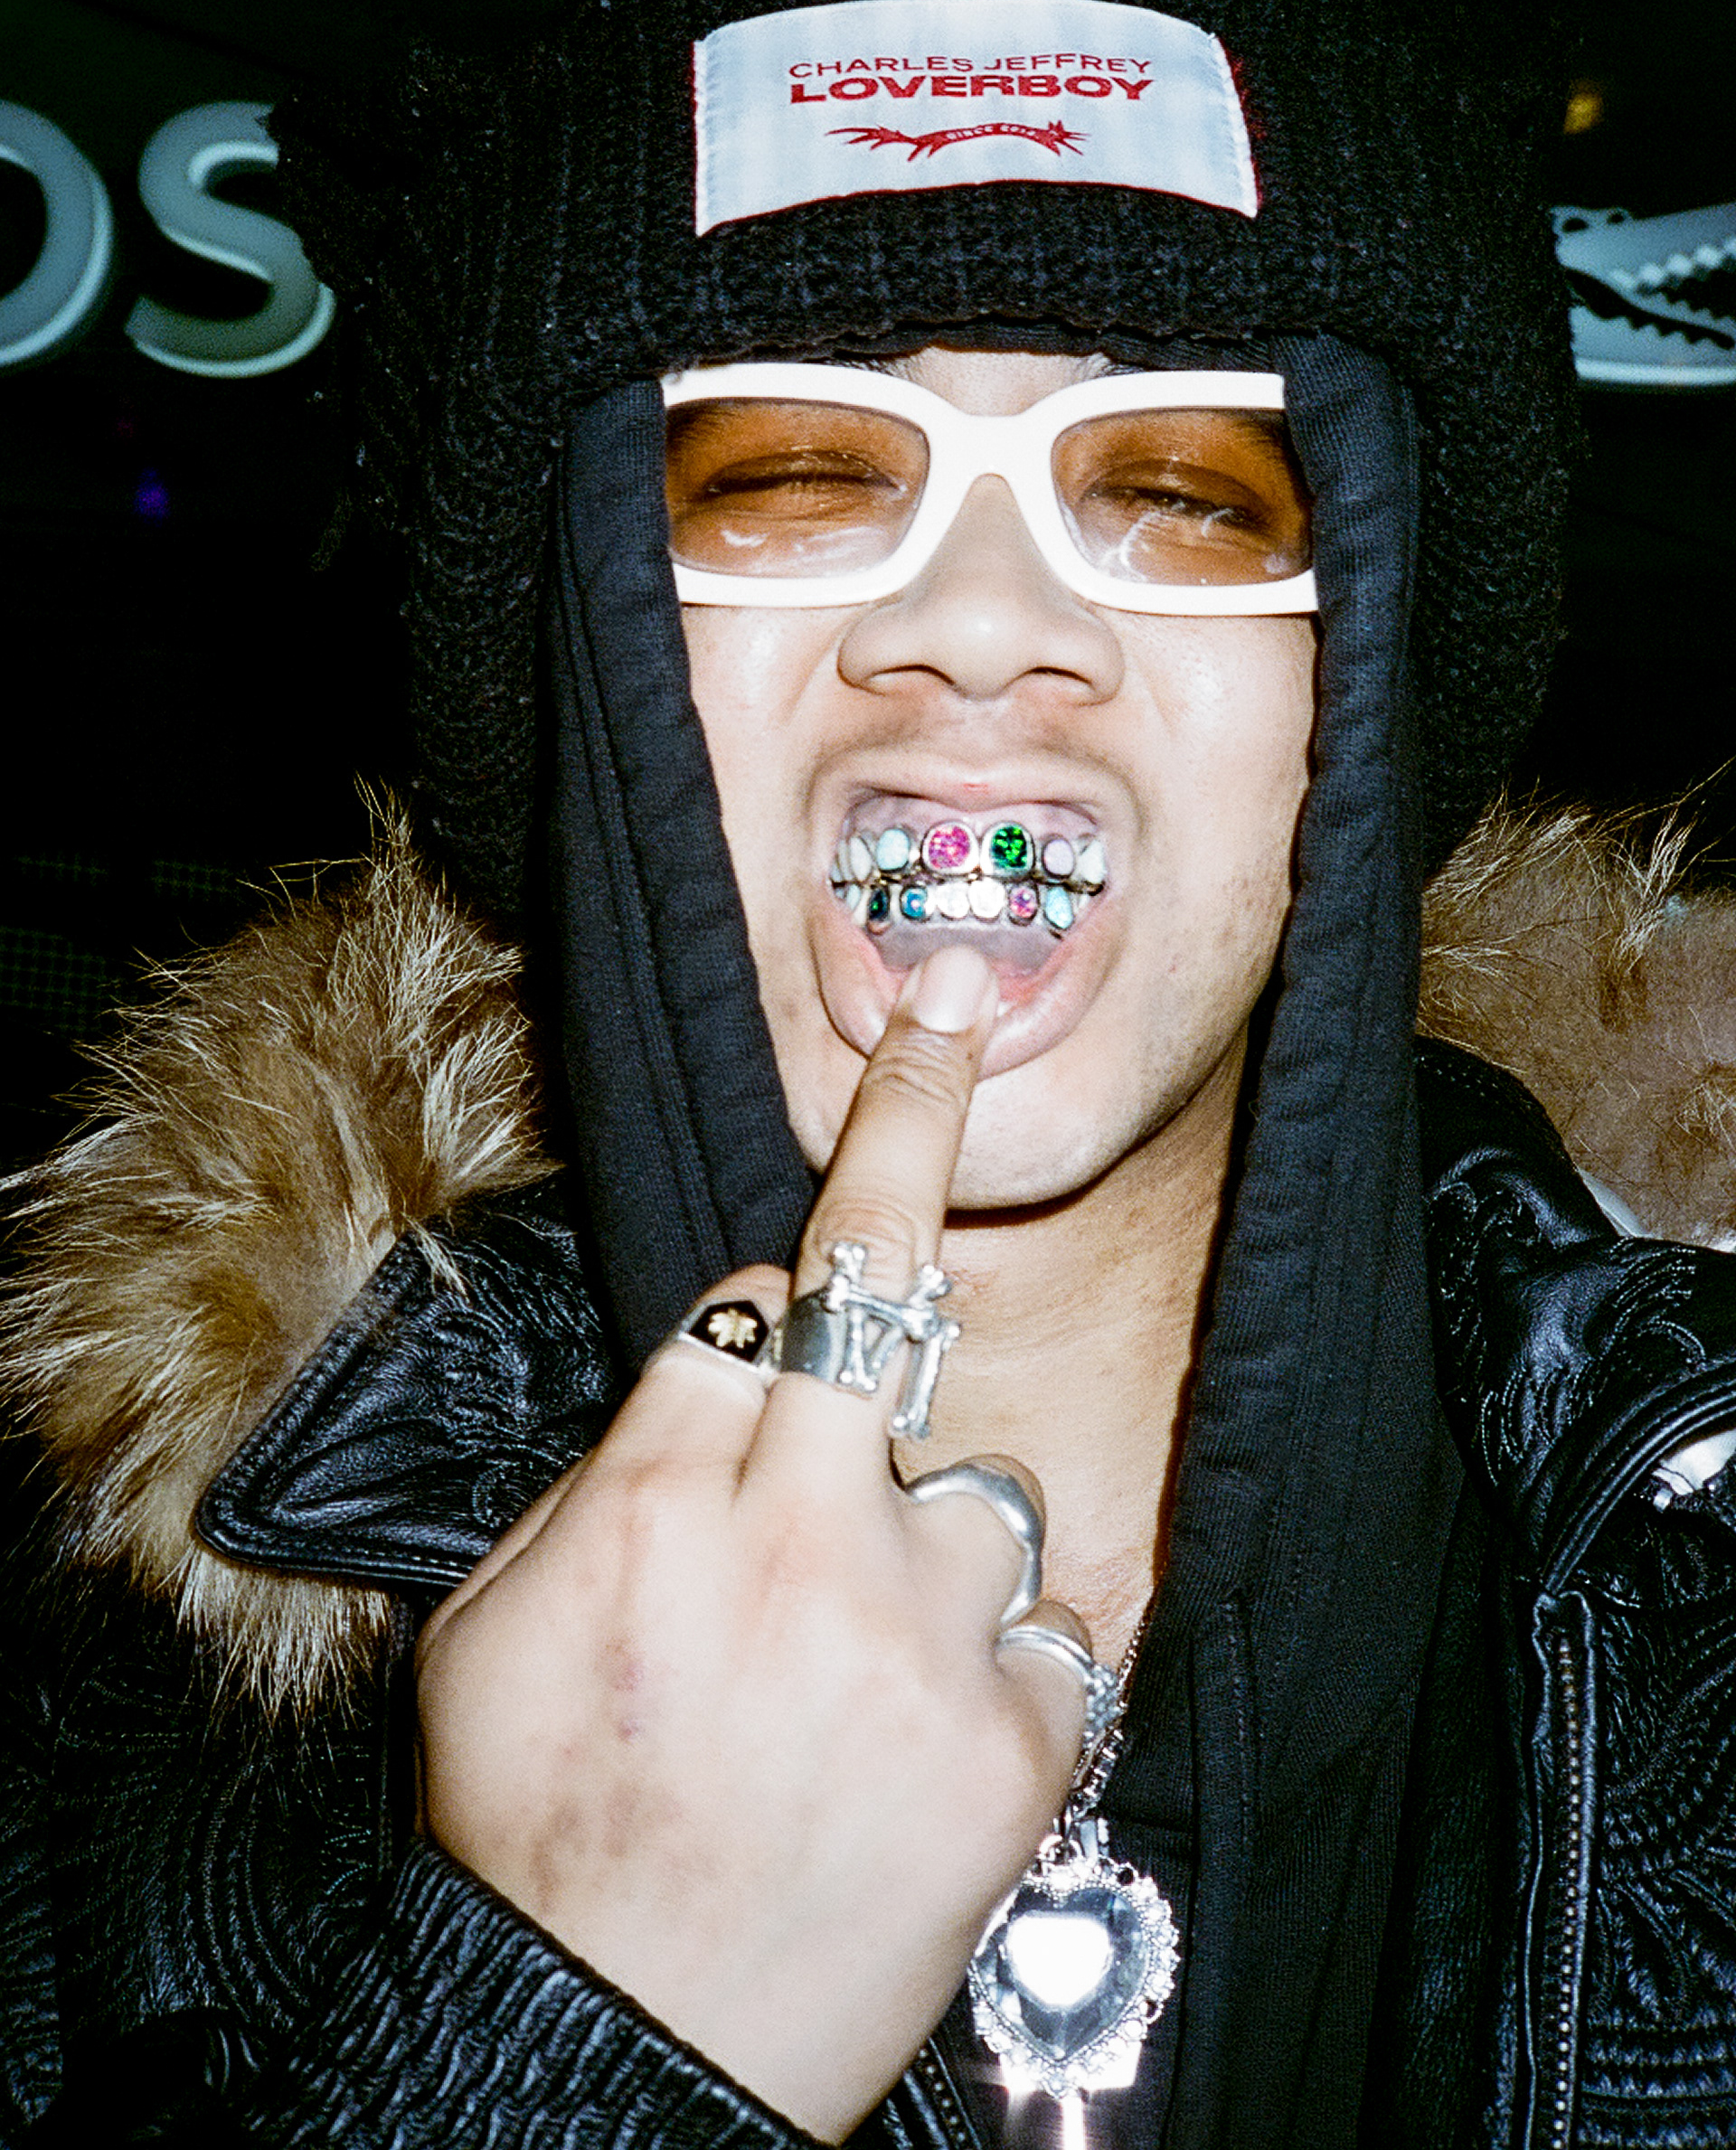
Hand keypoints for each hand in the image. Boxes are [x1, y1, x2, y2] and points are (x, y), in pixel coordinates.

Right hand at [416, 947, 1090, 2139]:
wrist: (625, 2049)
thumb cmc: (544, 1838)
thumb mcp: (497, 1632)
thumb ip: (610, 1481)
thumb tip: (703, 1383)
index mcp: (659, 1498)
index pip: (755, 1291)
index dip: (797, 1260)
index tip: (883, 1111)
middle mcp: (803, 1534)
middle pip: (881, 1294)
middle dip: (914, 1124)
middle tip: (949, 1006)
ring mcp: (926, 1631)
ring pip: (982, 1484)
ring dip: (931, 1544)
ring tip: (864, 1676)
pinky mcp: (1020, 1736)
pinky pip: (1039, 1625)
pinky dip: (988, 1668)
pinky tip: (920, 1750)